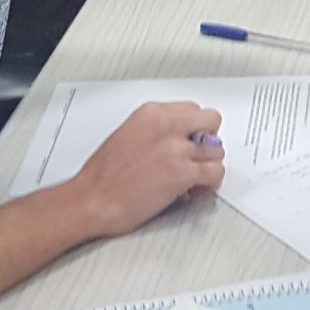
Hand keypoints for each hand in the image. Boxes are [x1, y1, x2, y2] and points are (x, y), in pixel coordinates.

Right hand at [63, 101, 225, 238]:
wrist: (91, 199)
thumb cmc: (103, 176)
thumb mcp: (128, 134)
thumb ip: (155, 130)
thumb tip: (177, 137)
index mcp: (151, 114)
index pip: (193, 109)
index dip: (195, 128)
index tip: (192, 140)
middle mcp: (166, 126)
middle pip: (211, 121)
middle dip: (209, 140)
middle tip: (199, 155)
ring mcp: (175, 149)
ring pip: (217, 150)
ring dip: (209, 165)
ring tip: (196, 177)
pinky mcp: (182, 173)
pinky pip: (215, 173)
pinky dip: (211, 184)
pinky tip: (196, 189)